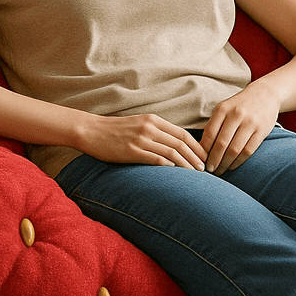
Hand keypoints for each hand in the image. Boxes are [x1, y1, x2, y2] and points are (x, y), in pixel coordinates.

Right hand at [78, 113, 207, 169]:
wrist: (91, 131)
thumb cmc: (115, 130)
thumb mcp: (139, 124)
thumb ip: (157, 131)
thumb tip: (176, 145)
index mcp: (153, 120)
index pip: (182, 134)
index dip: (197, 147)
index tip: (204, 158)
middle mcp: (149, 128)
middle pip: (181, 144)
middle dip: (195, 158)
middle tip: (204, 169)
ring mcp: (140, 140)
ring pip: (171, 153)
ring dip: (186, 165)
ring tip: (194, 175)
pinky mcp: (131, 151)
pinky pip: (155, 160)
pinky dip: (168, 167)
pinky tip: (175, 174)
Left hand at [200, 81, 279, 173]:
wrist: (266, 94)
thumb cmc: (240, 105)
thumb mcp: (225, 109)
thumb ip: (214, 125)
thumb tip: (201, 149)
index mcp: (223, 109)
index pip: (209, 134)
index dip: (203, 150)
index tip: (200, 160)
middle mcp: (236, 115)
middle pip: (221, 144)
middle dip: (213, 160)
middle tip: (209, 170)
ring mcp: (250, 123)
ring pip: (234, 150)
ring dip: (225, 164)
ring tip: (220, 170)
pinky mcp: (262, 131)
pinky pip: (247, 151)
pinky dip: (238, 162)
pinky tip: (232, 166)